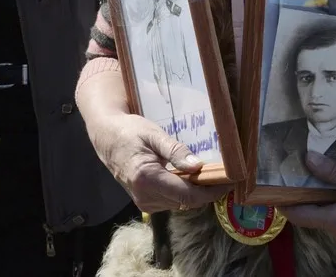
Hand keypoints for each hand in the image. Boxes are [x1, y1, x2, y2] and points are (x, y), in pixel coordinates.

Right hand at [88, 112, 229, 212]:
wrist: (106, 137)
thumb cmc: (129, 131)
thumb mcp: (153, 134)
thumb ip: (175, 151)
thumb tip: (198, 167)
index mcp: (147, 178)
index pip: (188, 195)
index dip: (212, 191)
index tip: (230, 181)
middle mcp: (145, 196)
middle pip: (187, 202)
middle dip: (207, 191)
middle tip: (225, 175)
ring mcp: (144, 202)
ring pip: (181, 204)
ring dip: (196, 192)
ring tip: (210, 174)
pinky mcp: (145, 203)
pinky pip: (172, 201)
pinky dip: (184, 191)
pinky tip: (190, 177)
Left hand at [282, 152, 335, 248]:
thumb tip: (308, 159)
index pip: (299, 217)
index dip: (282, 202)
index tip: (269, 184)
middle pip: (311, 214)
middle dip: (300, 193)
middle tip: (291, 166)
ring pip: (326, 214)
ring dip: (318, 195)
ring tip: (311, 168)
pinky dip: (333, 200)